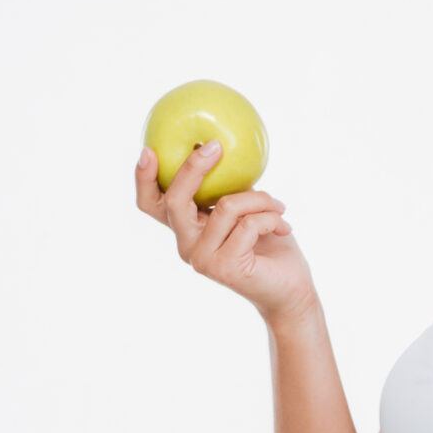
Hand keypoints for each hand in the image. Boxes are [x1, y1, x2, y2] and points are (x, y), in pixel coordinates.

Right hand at [134, 141, 314, 325]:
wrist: (290, 288)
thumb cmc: (268, 243)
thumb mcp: (246, 208)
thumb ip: (228, 187)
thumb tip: (220, 144)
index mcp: (186, 227)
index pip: (152, 204)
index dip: (143, 179)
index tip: (147, 151)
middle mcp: (187, 244)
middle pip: (175, 200)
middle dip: (193, 168)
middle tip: (215, 146)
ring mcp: (203, 258)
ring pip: (226, 206)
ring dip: (260, 199)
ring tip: (278, 206)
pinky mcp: (224, 267)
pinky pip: (248, 224)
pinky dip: (271, 218)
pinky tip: (283, 226)